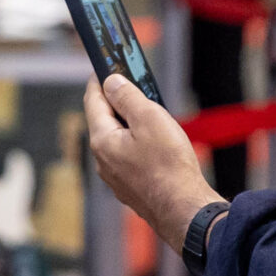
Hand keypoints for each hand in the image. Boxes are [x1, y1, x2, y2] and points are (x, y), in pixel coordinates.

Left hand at [83, 74, 218, 249]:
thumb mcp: (149, 119)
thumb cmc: (168, 165)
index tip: (104, 66)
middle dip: (116, 102)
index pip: (93, 101)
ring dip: (128, 125)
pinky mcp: (130, 188)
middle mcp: (102, 160)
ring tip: (148, 114)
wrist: (183, 209)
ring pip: (117, 141)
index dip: (98, 81)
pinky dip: (136, 144)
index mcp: (102, 140)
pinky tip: (154, 144)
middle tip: (132, 86)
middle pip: (104, 121)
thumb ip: (127, 97)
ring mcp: (115, 177)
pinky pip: (128, 158)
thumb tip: (111, 82)